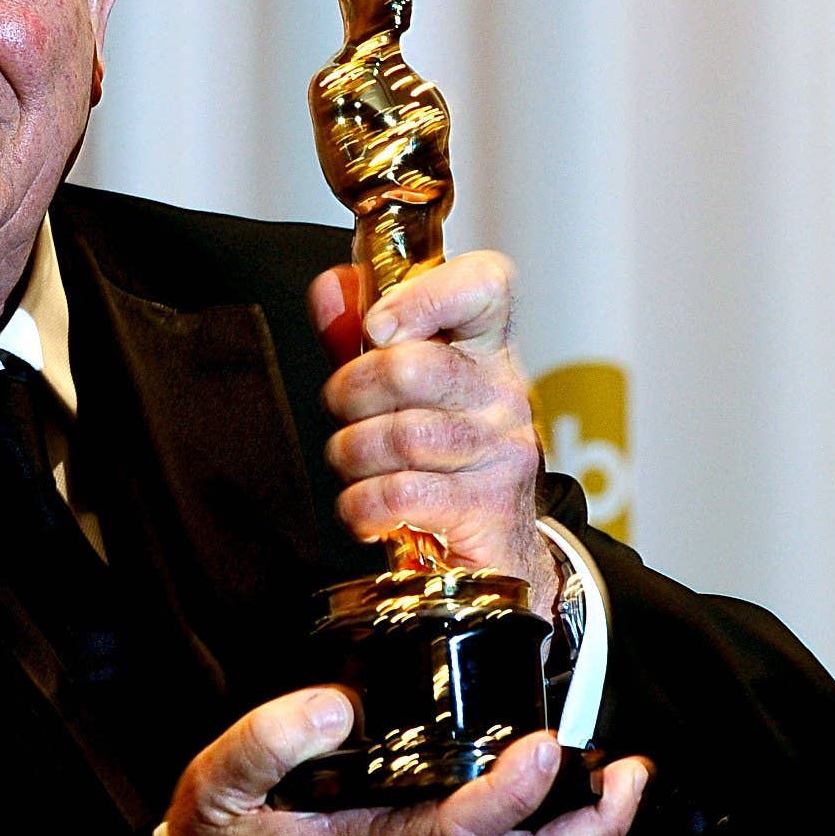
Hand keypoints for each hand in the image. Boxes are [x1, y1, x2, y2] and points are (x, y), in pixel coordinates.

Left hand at [309, 251, 560, 604]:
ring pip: (398, 436)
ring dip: (352, 455)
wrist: (502, 550)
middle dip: (350, 393)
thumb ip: (357, 338)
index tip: (377, 326)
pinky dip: (362, 506)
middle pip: (411, 366)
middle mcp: (503, 393)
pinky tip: (368, 509)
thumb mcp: (398, 392)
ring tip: (358, 466)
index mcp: (486, 348)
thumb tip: (331, 288)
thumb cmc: (442, 459)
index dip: (425, 294)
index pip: (485, 285)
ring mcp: (503, 452)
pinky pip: (400, 495)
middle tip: (346, 414)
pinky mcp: (490, 510)